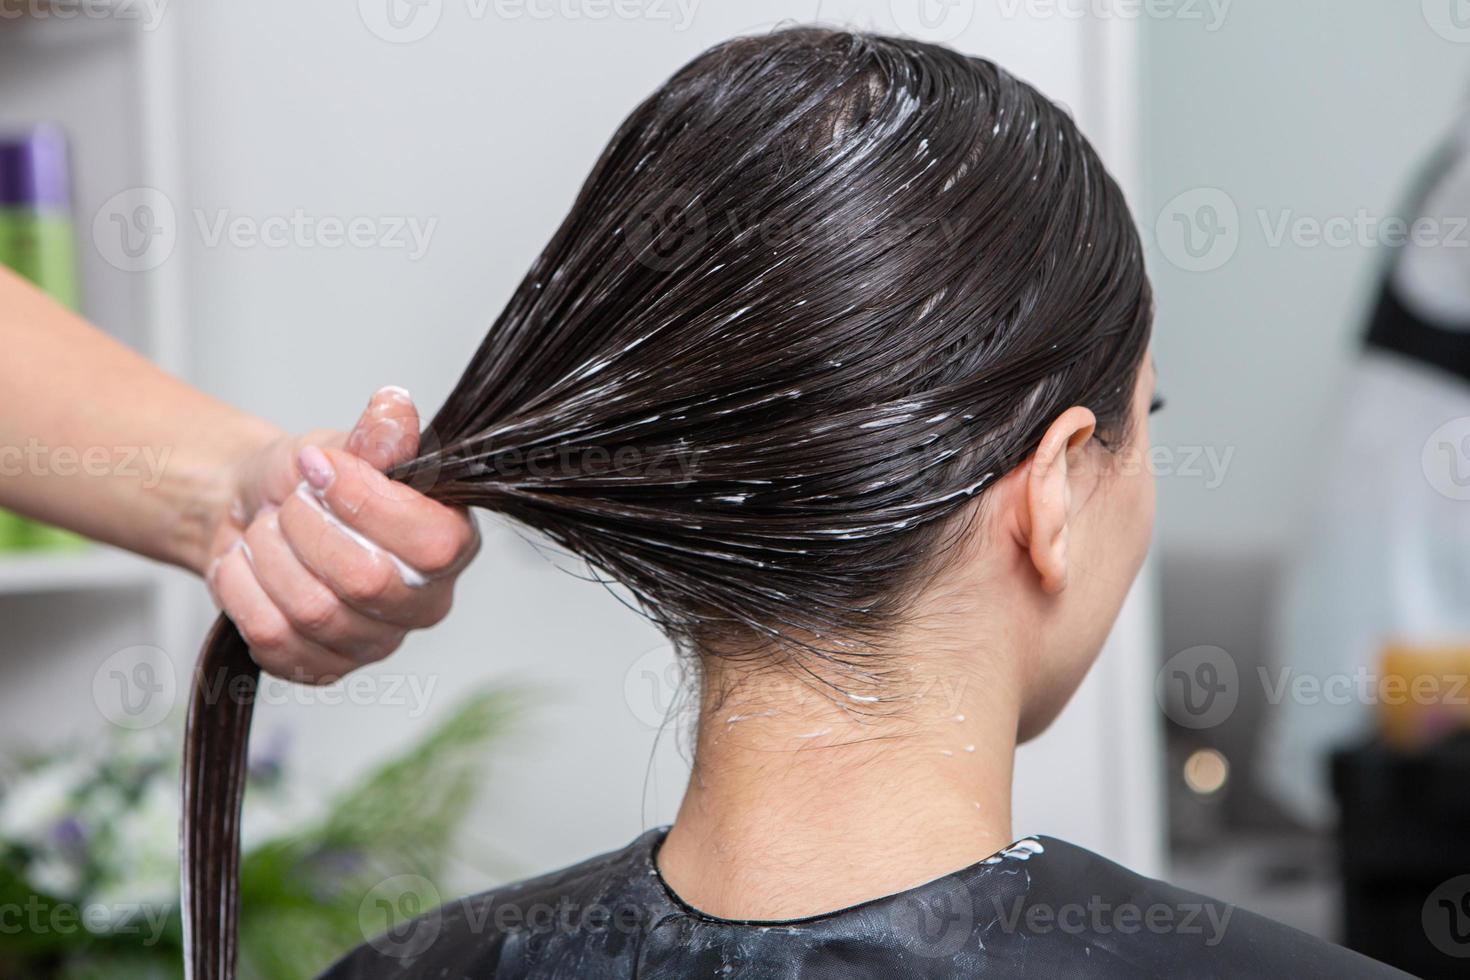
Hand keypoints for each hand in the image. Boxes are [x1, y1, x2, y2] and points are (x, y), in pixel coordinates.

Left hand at [204, 387, 478, 681]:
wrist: (254, 511)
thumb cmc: (311, 481)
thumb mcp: (345, 442)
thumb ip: (378, 433)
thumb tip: (395, 409)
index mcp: (451, 543)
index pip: (433, 544)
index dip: (369, 505)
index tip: (321, 468)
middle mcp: (425, 602)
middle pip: (367, 582)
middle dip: (307, 529)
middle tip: (289, 502)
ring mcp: (375, 642)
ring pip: (313, 611)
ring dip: (270, 556)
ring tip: (267, 531)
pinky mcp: (323, 667)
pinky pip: (272, 637)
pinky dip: (243, 590)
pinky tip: (248, 565)